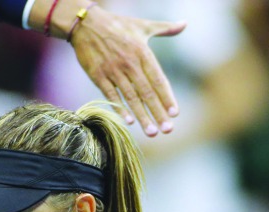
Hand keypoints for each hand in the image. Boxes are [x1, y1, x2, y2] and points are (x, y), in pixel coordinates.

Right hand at [69, 4, 185, 135]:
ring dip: (141, 116)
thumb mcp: (142, 25)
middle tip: (168, 130)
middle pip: (146, 93)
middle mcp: (129, 63)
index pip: (158, 80)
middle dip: (158, 113)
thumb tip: (184, 24)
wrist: (84, 22)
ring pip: (130, 97)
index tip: (175, 114)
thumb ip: (165, 28)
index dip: (166, 97)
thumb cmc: (117, 25)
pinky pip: (111, 94)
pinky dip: (119, 108)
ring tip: (152, 132)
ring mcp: (113, 70)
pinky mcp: (98, 74)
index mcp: (142, 52)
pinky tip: (128, 121)